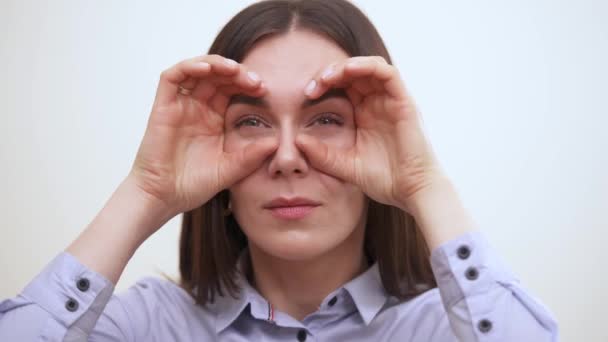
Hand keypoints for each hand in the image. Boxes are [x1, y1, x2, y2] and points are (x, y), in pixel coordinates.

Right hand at [129, 55, 277, 216]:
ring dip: (216, 64)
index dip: (247, 85)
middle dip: (238, 73)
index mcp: (214, 119)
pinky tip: (207, 69)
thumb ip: (252, 156)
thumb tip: (277, 142)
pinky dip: (189, 67)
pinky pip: (172, 77)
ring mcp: (180, 106)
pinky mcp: (163, 106)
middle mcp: (197, 108)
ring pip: (197, 70)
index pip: (232, 90)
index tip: (264, 90)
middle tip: (254, 81)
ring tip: (234, 70)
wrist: (163, 198)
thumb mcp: (230, 170)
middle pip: (218, 77)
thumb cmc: (193, 186)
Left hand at [296, 56, 445, 212]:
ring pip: (369, 67)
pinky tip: (349, 70)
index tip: (306, 95)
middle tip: (313, 87)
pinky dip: (368, 66)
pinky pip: (388, 73)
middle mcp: (378, 103)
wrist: (411, 191)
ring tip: (328, 76)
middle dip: (330, 74)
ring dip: (347, 66)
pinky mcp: (404, 102)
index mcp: (364, 114)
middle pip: (353, 73)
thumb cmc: (383, 179)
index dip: (323, 84)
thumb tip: (296, 140)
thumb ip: (322, 154)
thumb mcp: (344, 165)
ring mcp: (391, 101)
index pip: (343, 86)